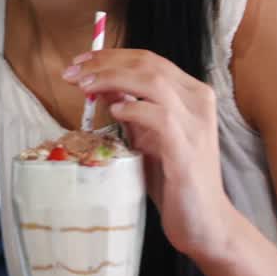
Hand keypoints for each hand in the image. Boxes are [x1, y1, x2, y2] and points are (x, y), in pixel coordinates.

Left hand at [62, 48, 235, 263]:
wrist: (204, 219)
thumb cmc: (172, 176)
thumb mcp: (146, 134)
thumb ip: (130, 107)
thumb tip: (99, 83)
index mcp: (191, 92)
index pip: (148, 59)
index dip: (111, 56)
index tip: (80, 60)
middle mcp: (198, 101)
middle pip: (147, 64)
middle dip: (104, 64)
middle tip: (72, 72)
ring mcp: (196, 123)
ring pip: (152, 81)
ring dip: (112, 79)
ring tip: (84, 87)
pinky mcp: (187, 148)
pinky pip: (159, 116)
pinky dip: (132, 109)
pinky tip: (114, 113)